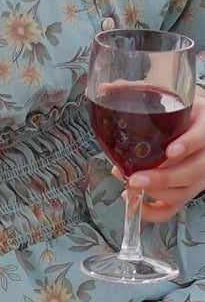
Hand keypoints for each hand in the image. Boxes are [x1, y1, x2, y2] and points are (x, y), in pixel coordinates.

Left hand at [126, 94, 204, 222]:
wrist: (198, 124)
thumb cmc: (182, 113)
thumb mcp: (170, 97)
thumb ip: (140, 91)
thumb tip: (106, 88)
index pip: (203, 136)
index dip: (190, 144)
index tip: (171, 150)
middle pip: (193, 172)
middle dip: (162, 178)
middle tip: (134, 178)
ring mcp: (200, 175)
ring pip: (183, 192)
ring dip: (153, 192)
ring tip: (128, 181)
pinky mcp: (187, 191)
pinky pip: (173, 210)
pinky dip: (152, 213)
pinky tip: (133, 202)